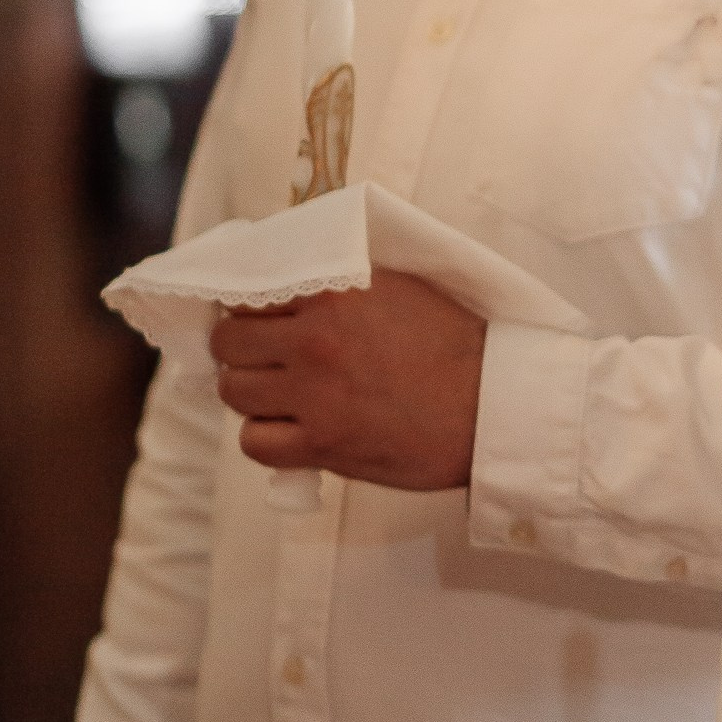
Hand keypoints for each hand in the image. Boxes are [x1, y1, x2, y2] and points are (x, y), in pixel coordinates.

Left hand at [210, 268, 487, 489]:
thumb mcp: (399, 286)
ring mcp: (315, 393)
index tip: (260, 320)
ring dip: (253, 394)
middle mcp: (316, 338)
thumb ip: (341, 279)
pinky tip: (291, 431)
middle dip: (243, 350)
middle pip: (229, 342)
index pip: (247, 291)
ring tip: (281, 396)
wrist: (492, 406)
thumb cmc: (455, 345)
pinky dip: (266, 438)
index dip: (250, 308)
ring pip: (234, 391)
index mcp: (334, 290)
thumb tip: (290, 277)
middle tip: (267, 359)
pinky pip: (254, 442)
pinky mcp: (322, 443)